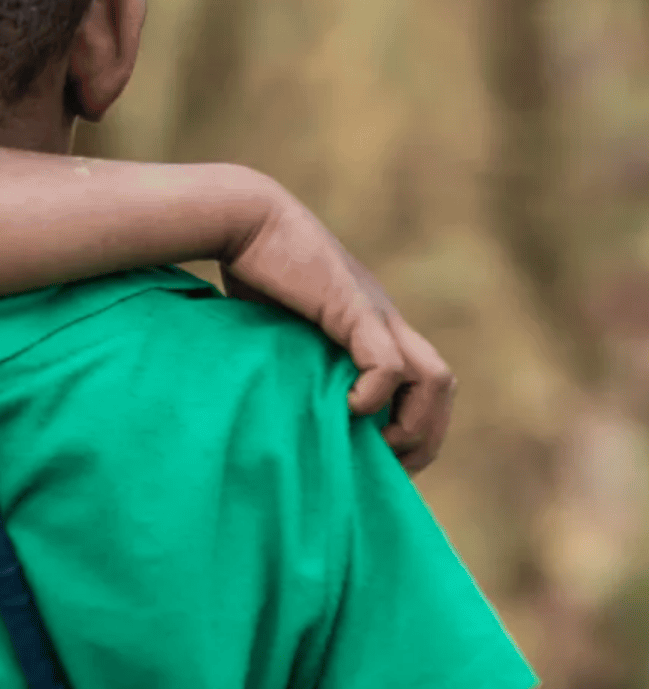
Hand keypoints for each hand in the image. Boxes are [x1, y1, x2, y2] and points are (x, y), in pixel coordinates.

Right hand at [222, 186, 455, 473]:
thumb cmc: (250, 269)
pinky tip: (348, 409)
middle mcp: (385, 321)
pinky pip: (387, 364)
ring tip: (378, 447)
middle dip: (427, 435)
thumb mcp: (281, 327)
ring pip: (433, 377)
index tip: (382, 462)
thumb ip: (297, 358)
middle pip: (442, 385)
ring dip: (414, 423)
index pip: (424, 383)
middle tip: (392, 469)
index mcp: (372, 326)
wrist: (245, 218)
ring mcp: (374, 314)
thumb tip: (282, 404)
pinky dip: (376, 394)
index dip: (414, 427)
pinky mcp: (352, 310)